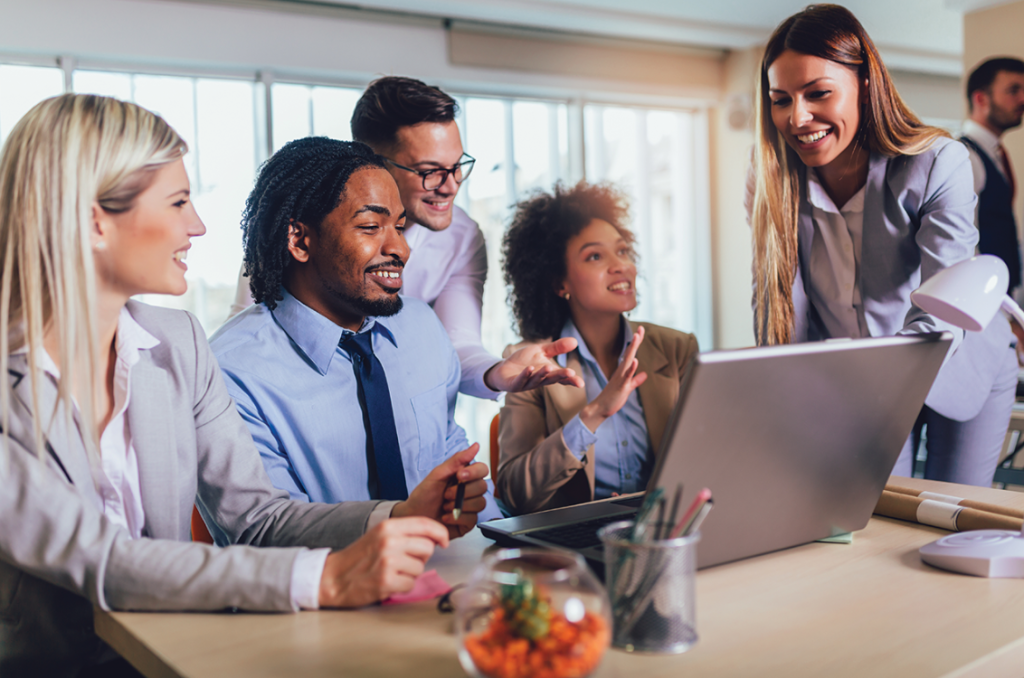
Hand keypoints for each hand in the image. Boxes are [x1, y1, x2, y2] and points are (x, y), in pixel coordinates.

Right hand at [318, 517, 448, 607]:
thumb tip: (434, 537)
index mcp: (388, 526)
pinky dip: (402, 586)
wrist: (333, 577)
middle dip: (421, 557)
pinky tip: (389, 582)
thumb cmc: (359, 557)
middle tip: (404, 561)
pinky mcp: (386, 581)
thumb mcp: (380, 535)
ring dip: (410, 573)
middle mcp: (389, 541)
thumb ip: (404, 533)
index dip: (440, 532)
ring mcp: (388, 561)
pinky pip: (411, 584)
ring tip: (392, 572)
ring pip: (420, 568)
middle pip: (427, 548)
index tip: (444, 541)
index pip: (425, 524)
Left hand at [392, 443, 489, 537]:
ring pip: (480, 503)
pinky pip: (472, 519)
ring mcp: (470, 507)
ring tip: (444, 506)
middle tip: (446, 494)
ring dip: (459, 505)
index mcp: (464, 476)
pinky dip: (457, 517)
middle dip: (462, 491)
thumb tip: (475, 446)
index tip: (460, 476)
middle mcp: (470, 491)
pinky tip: (446, 516)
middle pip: (483, 487)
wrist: (414, 516)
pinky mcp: (468, 522)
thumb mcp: (437, 475)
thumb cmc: (423, 495)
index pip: (482, 470)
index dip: (474, 472)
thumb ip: (457, 460)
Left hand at [483, 337, 584, 392]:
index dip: (570, 380)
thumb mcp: (541, 351)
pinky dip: (525, 375)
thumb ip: (557, 347)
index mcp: (547, 374)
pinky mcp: (514, 385)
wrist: (503, 368)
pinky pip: (520, 381)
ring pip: (536, 380)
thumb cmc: (524, 361)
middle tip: (571, 373)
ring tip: (549, 367)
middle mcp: (539, 381)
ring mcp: (526, 384)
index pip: (561, 378)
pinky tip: (530, 368)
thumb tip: (575, 341)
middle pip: (551, 379)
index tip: (580, 383)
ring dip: (542, 374)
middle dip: (560, 376)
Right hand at [579, 326, 646, 431]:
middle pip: (630, 353)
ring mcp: (620, 378)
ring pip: (628, 361)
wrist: (601, 408)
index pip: (631, 354)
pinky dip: (631, 368)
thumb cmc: (613, 398)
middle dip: (636, 341)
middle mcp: (621, 371)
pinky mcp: (620, 386)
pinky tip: (635, 360)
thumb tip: (644, 374)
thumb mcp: (628, 388)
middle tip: (640, 328)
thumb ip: (635, 380)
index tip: (640, 331)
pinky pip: (626, 376)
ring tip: (637, 337)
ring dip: (632, 349)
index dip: (636, 343)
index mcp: (623, 371)